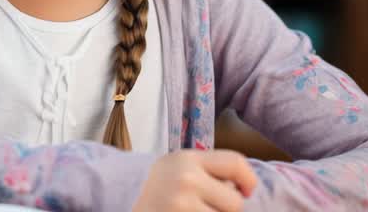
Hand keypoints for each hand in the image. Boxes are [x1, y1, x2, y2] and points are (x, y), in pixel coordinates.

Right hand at [132, 150, 257, 211]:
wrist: (119, 196)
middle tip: (207, 205)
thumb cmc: (155, 183)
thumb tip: (244, 188)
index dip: (248, 179)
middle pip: (234, 202)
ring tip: (193, 211)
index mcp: (188, 159)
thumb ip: (208, 170)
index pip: (235, 163)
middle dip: (226, 208)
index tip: (247, 190)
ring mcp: (181, 205)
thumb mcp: (178, 165)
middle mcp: (187, 180)